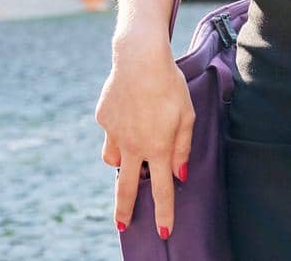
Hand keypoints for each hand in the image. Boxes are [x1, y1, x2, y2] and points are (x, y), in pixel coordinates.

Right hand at [95, 34, 192, 239]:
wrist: (139, 57)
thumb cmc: (170, 85)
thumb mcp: (187, 115)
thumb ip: (183, 147)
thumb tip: (179, 174)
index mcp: (158, 147)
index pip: (162, 190)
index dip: (164, 213)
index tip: (165, 232)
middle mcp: (134, 145)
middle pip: (127, 188)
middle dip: (125, 210)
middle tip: (122, 225)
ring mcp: (114, 133)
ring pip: (114, 159)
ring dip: (123, 160)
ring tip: (133, 145)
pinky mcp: (103, 118)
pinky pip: (110, 132)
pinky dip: (118, 128)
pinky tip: (129, 108)